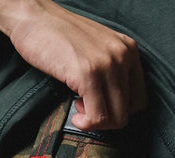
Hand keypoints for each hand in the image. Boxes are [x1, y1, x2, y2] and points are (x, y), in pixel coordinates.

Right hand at [3, 1, 146, 129]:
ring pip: (116, 118)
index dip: (118, 111)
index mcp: (129, 50)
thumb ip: (110, 71)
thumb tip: (112, 107)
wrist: (34, 17)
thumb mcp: (97, 50)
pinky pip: (97, 116)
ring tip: (78, 108)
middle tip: (85, 108)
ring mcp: (107, 64)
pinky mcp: (88, 74)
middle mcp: (123, 56)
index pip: (139, 99)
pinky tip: (74, 114)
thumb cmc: (59, 36)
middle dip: (106, 120)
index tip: (98, 104)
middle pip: (129, 112)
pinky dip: (86, 124)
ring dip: (96, 123)